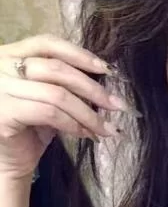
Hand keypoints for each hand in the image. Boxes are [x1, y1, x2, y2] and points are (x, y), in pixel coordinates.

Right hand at [0, 33, 128, 181]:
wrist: (6, 162)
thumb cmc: (28, 128)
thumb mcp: (47, 98)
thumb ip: (65, 83)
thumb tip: (104, 82)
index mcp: (9, 54)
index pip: (48, 44)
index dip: (80, 54)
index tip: (108, 70)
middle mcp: (0, 67)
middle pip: (57, 69)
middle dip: (93, 88)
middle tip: (117, 105)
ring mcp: (0, 89)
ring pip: (57, 94)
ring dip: (88, 113)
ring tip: (107, 128)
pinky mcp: (4, 113)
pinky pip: (50, 113)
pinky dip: (74, 124)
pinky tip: (86, 133)